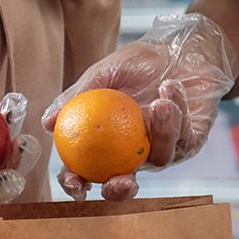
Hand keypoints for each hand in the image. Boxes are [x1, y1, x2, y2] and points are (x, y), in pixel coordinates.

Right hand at [42, 13, 236, 199]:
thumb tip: (46, 123)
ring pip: (161, 157)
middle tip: (124, 180)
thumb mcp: (103, 75)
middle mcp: (134, 152)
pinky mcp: (192, 140)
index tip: (76, 183)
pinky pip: (184, 138)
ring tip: (159, 102)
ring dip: (161, 132)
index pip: (86, 172)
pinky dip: (178, 113)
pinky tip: (171, 87)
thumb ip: (77, 97)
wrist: (178, 48)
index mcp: (107, 143)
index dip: (77, 184)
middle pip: (125, 185)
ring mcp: (165, 149)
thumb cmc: (137, 63)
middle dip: (122, 191)